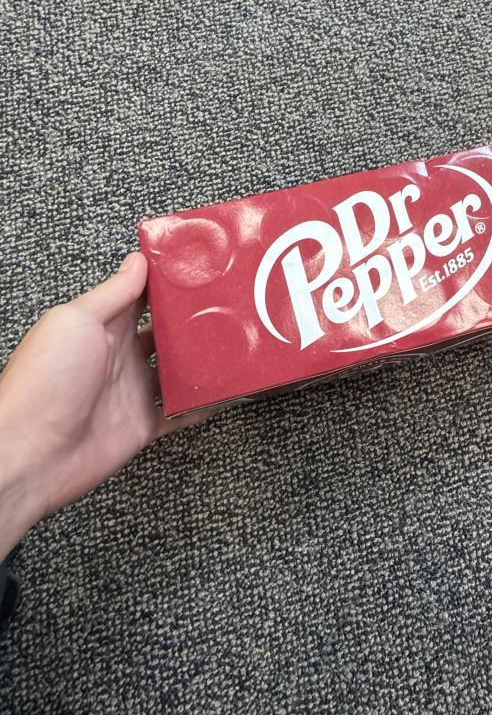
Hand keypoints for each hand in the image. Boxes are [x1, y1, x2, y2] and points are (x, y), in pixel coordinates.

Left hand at [0, 253, 202, 554]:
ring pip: (176, 371)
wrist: (31, 453)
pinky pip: (178, 413)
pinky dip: (199, 406)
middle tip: (229, 306)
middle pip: (164, 333)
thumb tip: (137, 261)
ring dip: (200, 361)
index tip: (199, 270)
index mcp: (101, 327)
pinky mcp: (141, 426)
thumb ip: (112, 293)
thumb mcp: (77, 321)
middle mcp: (118, 357)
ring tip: (236, 345)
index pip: (140, 297)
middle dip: (192, 321)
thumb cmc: (44, 382)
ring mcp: (131, 392)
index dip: (167, 284)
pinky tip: (222, 395)